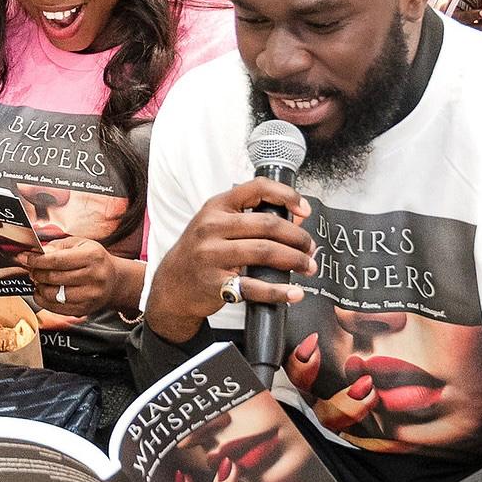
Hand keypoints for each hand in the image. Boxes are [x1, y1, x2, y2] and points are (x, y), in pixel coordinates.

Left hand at [20, 234, 119, 316]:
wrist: (114, 281)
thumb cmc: (93, 259)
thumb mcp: (80, 244)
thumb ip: (58, 246)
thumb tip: (36, 252)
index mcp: (92, 256)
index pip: (57, 260)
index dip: (37, 260)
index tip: (24, 258)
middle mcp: (94, 277)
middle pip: (54, 277)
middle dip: (36, 273)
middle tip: (31, 269)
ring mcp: (90, 296)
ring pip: (54, 294)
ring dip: (40, 287)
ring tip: (38, 280)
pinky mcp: (85, 309)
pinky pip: (57, 308)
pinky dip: (44, 300)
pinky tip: (43, 292)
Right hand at [143, 179, 311, 342]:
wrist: (172, 285)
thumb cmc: (200, 252)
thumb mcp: (216, 225)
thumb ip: (249, 219)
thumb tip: (296, 220)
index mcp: (216, 207)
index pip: (256, 189)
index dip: (286, 196)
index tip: (304, 210)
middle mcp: (212, 227)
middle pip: (268, 225)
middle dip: (297, 237)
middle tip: (310, 248)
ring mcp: (212, 255)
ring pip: (265, 252)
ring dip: (294, 260)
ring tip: (307, 266)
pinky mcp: (216, 284)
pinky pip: (254, 287)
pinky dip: (279, 291)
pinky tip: (294, 293)